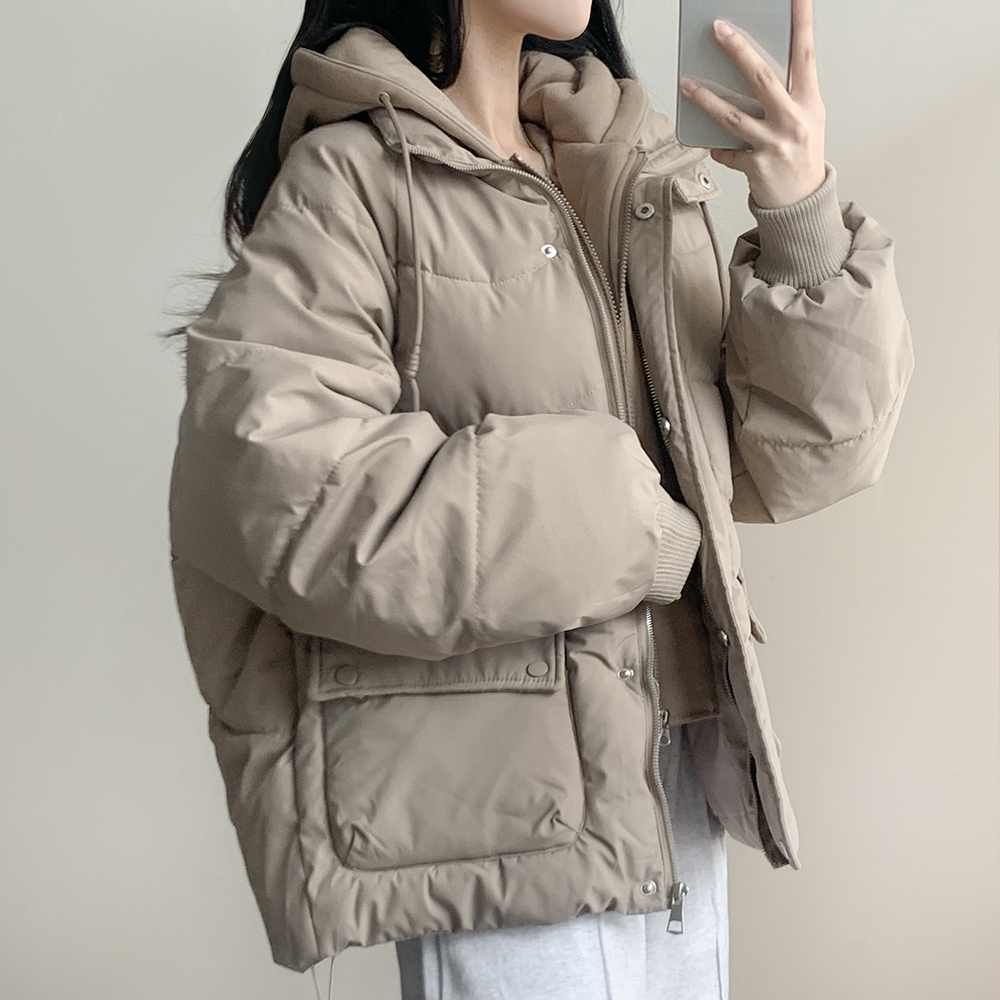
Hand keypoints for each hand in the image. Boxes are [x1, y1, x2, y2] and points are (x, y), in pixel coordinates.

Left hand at [679, 0, 826, 208]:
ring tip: (687, 84)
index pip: (805, 55)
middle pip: (762, 78)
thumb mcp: (806, 119)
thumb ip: (786, 95)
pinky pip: (727, 150)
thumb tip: (751, 69)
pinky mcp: (756, 166)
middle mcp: (793, 121)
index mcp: (809, 103)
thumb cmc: (802, 155)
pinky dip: (718, 147)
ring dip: (706, 99)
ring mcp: (774, 144)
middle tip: (719, 29)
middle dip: (739, 50)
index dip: (802, 23)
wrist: (802, 202)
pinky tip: (712, 143)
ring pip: (733, 116)